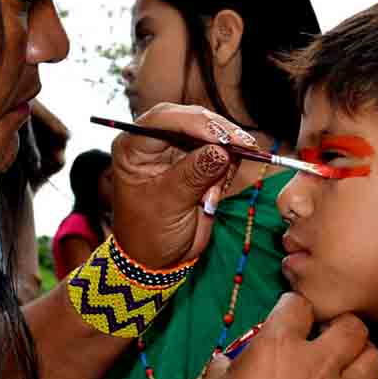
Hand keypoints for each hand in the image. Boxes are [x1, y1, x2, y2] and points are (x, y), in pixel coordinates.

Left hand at [110, 103, 253, 267]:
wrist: (158, 259)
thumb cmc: (149, 233)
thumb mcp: (169, 204)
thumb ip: (194, 174)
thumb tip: (222, 151)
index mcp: (133, 146)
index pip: (161, 119)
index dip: (193, 122)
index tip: (221, 136)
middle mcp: (153, 142)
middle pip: (189, 120)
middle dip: (217, 135)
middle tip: (244, 147)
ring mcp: (176, 150)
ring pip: (210, 135)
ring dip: (223, 158)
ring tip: (212, 196)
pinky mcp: (196, 161)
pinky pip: (220, 152)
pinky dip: (226, 170)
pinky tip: (214, 196)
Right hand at [195, 293, 377, 378]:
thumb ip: (226, 364)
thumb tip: (231, 360)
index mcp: (277, 345)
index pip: (297, 303)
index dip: (293, 309)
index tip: (290, 318)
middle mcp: (316, 363)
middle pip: (351, 325)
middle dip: (341, 327)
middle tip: (329, 339)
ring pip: (374, 359)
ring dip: (363, 360)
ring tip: (350, 368)